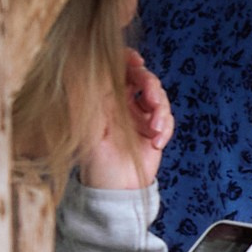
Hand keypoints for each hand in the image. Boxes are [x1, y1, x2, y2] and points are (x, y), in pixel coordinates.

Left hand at [77, 51, 175, 189]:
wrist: (118, 191)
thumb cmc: (97, 163)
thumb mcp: (91, 129)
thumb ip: (91, 99)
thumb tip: (82, 68)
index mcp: (103, 99)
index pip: (117, 69)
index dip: (128, 60)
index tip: (136, 61)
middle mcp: (122, 104)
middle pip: (144, 79)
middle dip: (152, 86)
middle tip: (151, 99)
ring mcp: (140, 117)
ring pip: (160, 98)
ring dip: (162, 111)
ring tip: (155, 131)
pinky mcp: (155, 130)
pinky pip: (169, 120)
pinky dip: (166, 129)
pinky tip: (156, 142)